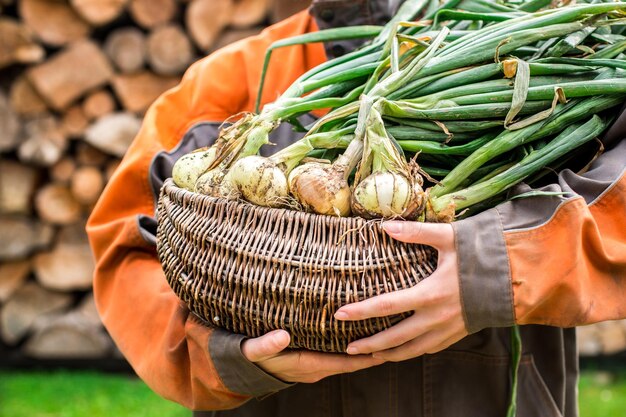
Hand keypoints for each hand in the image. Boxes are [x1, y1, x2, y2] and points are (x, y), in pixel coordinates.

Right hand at [241, 330, 384, 382]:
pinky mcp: (311, 358)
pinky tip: (360, 333)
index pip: (342, 363)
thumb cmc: (249, 356)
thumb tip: (282, 336)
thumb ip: (266, 345)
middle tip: (396, 338)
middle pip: (351, 362)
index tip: (384, 349)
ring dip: (364, 350)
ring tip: (385, 334)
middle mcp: (315, 367)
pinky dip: (350, 346)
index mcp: (306, 364)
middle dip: (372, 352)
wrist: (240, 367)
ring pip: (346, 358)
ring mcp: (314, 364)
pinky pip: (336, 354)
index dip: (363, 358)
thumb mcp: (253, 350)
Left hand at [334, 221, 467, 361]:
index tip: (339, 314)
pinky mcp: (455, 335)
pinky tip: (399, 351)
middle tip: (347, 348)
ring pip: (411, 351)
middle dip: (369, 345)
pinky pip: (427, 349)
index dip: (361, 311)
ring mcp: (446, 330)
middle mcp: (436, 318)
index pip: (386, 305)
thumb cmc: (479, 256)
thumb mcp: (448, 239)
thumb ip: (416, 233)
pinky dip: (409, 353)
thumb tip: (385, 226)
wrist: (514, 279)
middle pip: (394, 338)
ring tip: (368, 356)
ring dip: (387, 355)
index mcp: (430, 293)